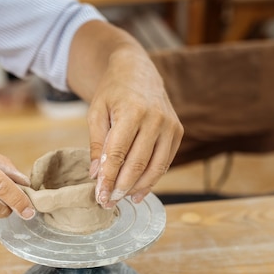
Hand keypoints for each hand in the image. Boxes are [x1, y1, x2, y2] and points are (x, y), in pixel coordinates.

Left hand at [87, 50, 182, 208]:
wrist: (137, 72)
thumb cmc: (112, 93)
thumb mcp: (96, 112)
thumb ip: (96, 144)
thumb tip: (96, 175)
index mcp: (132, 111)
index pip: (118, 153)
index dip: (108, 178)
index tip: (99, 195)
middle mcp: (155, 118)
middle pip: (137, 163)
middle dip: (121, 187)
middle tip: (108, 202)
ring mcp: (170, 125)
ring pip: (155, 167)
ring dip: (138, 187)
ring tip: (122, 199)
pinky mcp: (177, 132)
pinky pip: (165, 162)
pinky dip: (152, 179)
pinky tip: (138, 191)